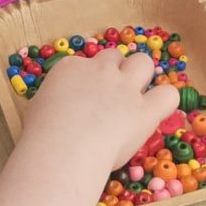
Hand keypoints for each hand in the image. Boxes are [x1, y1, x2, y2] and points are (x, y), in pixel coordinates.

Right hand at [15, 46, 165, 171]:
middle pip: (115, 57)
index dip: (88, 81)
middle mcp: (101, 71)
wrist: (63, 149)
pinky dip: (164, 101)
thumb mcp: (37, 109)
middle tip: (110, 97)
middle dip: (115, 71)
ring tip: (135, 99)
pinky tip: (154, 113)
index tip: (84, 100)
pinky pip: (168, 95)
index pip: (85, 63)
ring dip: (141, 76)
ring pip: (144, 62)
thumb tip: (57, 109)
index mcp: (71, 68)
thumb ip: (53, 101)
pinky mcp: (145, 111)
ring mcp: (126, 88)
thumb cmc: (40, 134)